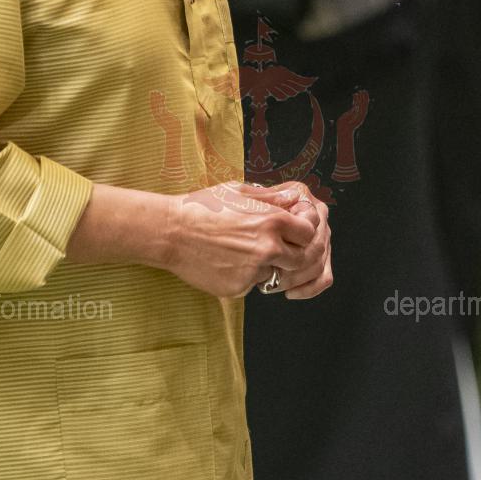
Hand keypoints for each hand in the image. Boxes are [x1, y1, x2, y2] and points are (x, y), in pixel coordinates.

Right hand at [161, 180, 324, 299]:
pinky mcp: (238, 288)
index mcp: (271, 221)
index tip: (296, 231)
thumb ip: (272, 197)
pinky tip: (227, 261)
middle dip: (294, 254)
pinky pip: (253, 284)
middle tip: (279, 247)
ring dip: (269, 265)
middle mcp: (267, 248)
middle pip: (302, 259)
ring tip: (244, 250)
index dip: (304, 232)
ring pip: (276, 273)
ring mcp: (253, 271)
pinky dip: (246, 275)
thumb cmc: (202, 207)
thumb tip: (295, 198)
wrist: (171, 232)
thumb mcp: (240, 191)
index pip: (310, 233)